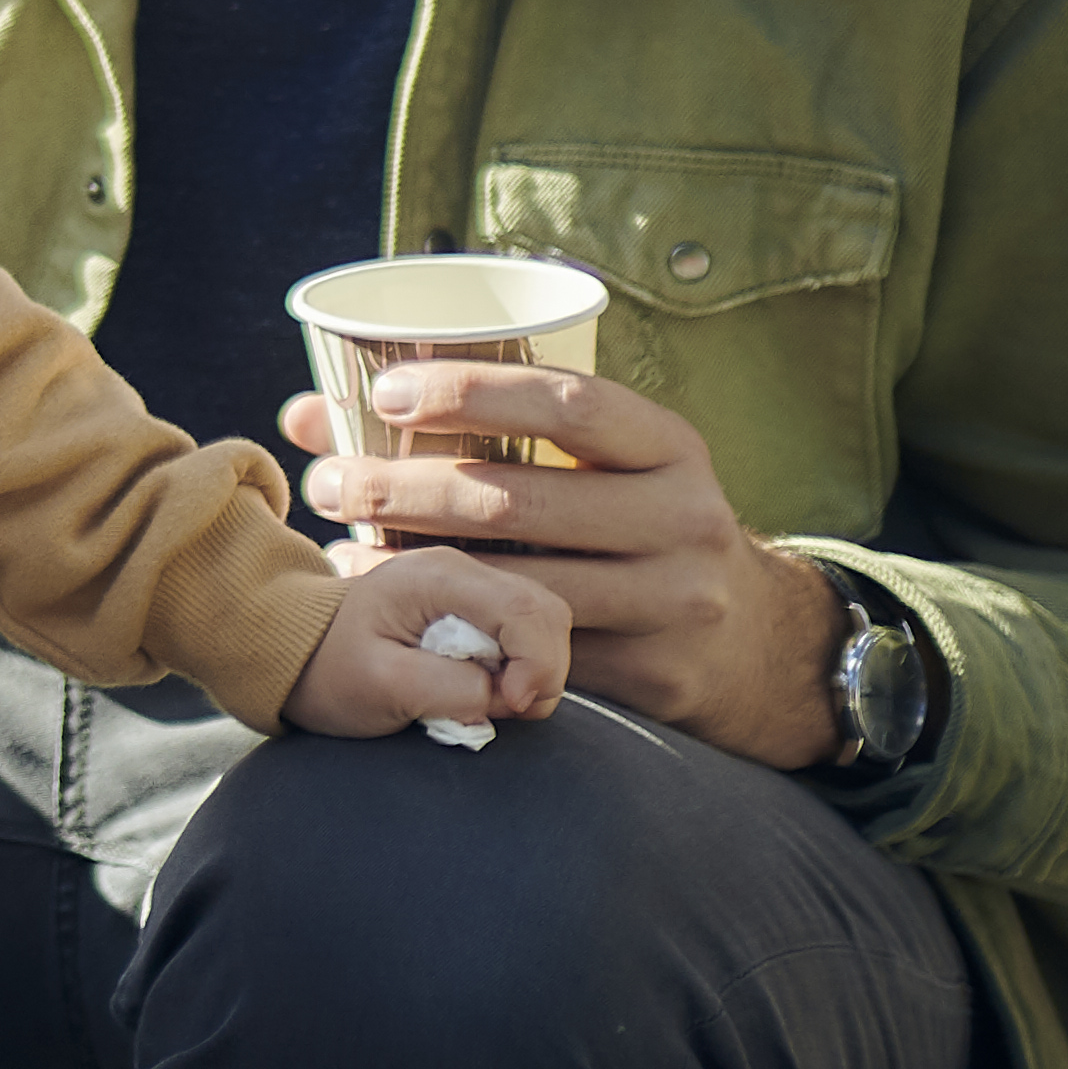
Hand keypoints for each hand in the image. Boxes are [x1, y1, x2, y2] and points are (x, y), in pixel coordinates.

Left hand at [280, 539, 583, 742]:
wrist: (300, 654)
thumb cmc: (328, 670)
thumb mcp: (379, 686)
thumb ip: (451, 688)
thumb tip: (506, 693)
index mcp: (437, 577)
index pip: (524, 610)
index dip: (538, 664)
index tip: (512, 704)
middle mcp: (462, 569)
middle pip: (547, 613)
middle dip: (543, 670)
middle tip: (503, 708)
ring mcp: (472, 586)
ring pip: (545, 624)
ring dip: (537, 671)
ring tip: (491, 701)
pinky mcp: (477, 609)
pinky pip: (529, 635)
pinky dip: (525, 669)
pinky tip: (489, 689)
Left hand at [293, 355, 848, 762]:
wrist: (758, 645)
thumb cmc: (640, 529)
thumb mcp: (604, 469)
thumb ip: (482, 431)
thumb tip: (310, 413)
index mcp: (672, 447)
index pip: (569, 403)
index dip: (471, 391)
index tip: (382, 393)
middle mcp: (685, 517)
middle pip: (520, 499)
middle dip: (406, 489)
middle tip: (331, 484)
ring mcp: (675, 602)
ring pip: (518, 584)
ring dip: (414, 567)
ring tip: (338, 548)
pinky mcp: (655, 677)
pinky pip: (536, 651)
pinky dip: (457, 631)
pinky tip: (396, 615)